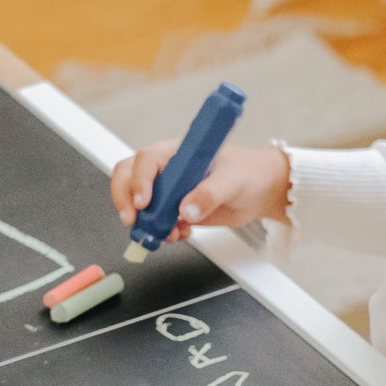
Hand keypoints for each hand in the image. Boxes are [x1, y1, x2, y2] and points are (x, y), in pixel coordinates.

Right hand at [110, 140, 290, 241]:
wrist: (261, 191)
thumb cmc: (249, 172)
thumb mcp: (233, 180)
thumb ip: (210, 193)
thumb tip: (186, 210)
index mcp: (179, 152)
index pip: (147, 160)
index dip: (139, 180)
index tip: (143, 202)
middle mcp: (169, 169)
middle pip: (129, 176)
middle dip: (125, 200)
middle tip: (133, 221)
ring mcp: (169, 190)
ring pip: (138, 203)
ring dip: (146, 222)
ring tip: (168, 233)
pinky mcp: (175, 209)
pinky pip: (156, 222)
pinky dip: (162, 232)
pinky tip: (181, 233)